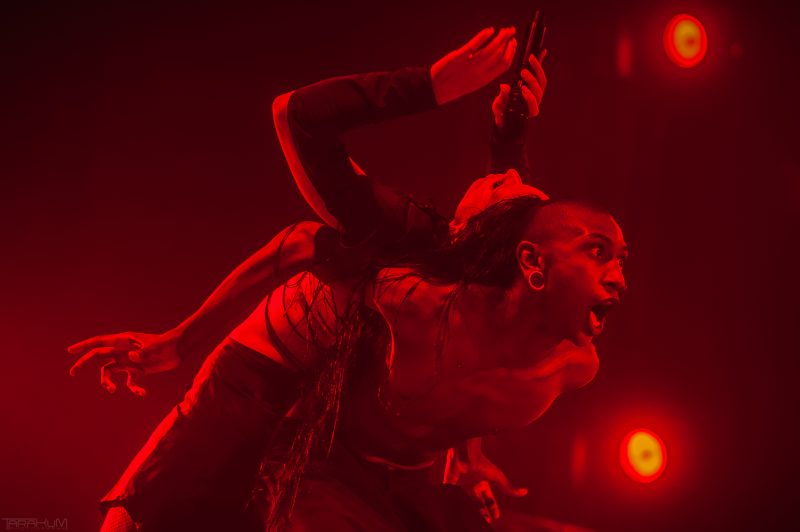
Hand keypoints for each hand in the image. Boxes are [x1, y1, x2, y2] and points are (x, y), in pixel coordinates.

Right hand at [67, 330, 181, 395]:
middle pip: (99, 357)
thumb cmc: (169, 343)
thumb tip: (130, 358)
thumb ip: (143, 352)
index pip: (100, 342)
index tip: (70, 351)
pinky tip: (142, 394)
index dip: (84, 346)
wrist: (181, 349)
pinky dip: (133, 389)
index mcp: (124, 340)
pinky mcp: (138, 370)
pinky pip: (130, 382)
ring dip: (107, 382)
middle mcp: (123, 350)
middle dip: (84, 363)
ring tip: (111, 390)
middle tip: (72, 373)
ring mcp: (129, 361)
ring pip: (110, 371)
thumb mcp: (157, 347)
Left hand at [431, 27, 516, 105]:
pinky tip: (490, 30)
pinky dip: (484, 35)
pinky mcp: (459, 56)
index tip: (513, 43)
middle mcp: (479, 72)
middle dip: (508, 42)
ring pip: (490, 48)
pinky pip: (475, 44)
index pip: (504, 65)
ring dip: (500, 37)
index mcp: (484, 80)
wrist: (436, 88)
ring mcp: (470, 64)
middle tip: (511, 32)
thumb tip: (495, 59)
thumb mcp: (473, 83)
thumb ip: (484, 72)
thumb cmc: (454, 85)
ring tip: (504, 30)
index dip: (511, 53)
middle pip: (500, 55)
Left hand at [444, 446, 527, 522]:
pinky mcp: (450, 484)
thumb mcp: (498, 477)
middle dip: (481, 513)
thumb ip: (508, 487)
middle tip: (485, 522)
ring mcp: (461, 485)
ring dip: (468, 511)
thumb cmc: (483, 464)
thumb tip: (525, 492)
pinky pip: (450, 496)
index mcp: (483, 484)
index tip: (496, 517)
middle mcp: (472, 486)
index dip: (492, 509)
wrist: (466, 453)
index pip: (488, 500)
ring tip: (471, 521)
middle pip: (477, 504)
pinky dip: (452, 503)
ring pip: (464, 502)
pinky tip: (455, 512)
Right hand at [492, 50, 547, 127]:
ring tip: (530, 58)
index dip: (530, 97)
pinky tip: (542, 52)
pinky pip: (540, 73)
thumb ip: (502, 98)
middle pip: (539, 90)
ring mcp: (537, 91)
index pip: (533, 104)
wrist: (506, 109)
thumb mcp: (499, 106)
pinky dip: (541, 63)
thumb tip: (504, 86)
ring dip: (537, 69)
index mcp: (529, 110)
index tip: (522, 89)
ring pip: (542, 81)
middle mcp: (536, 101)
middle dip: (532, 80)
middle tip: (523, 72)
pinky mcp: (536, 82)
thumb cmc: (502, 111)